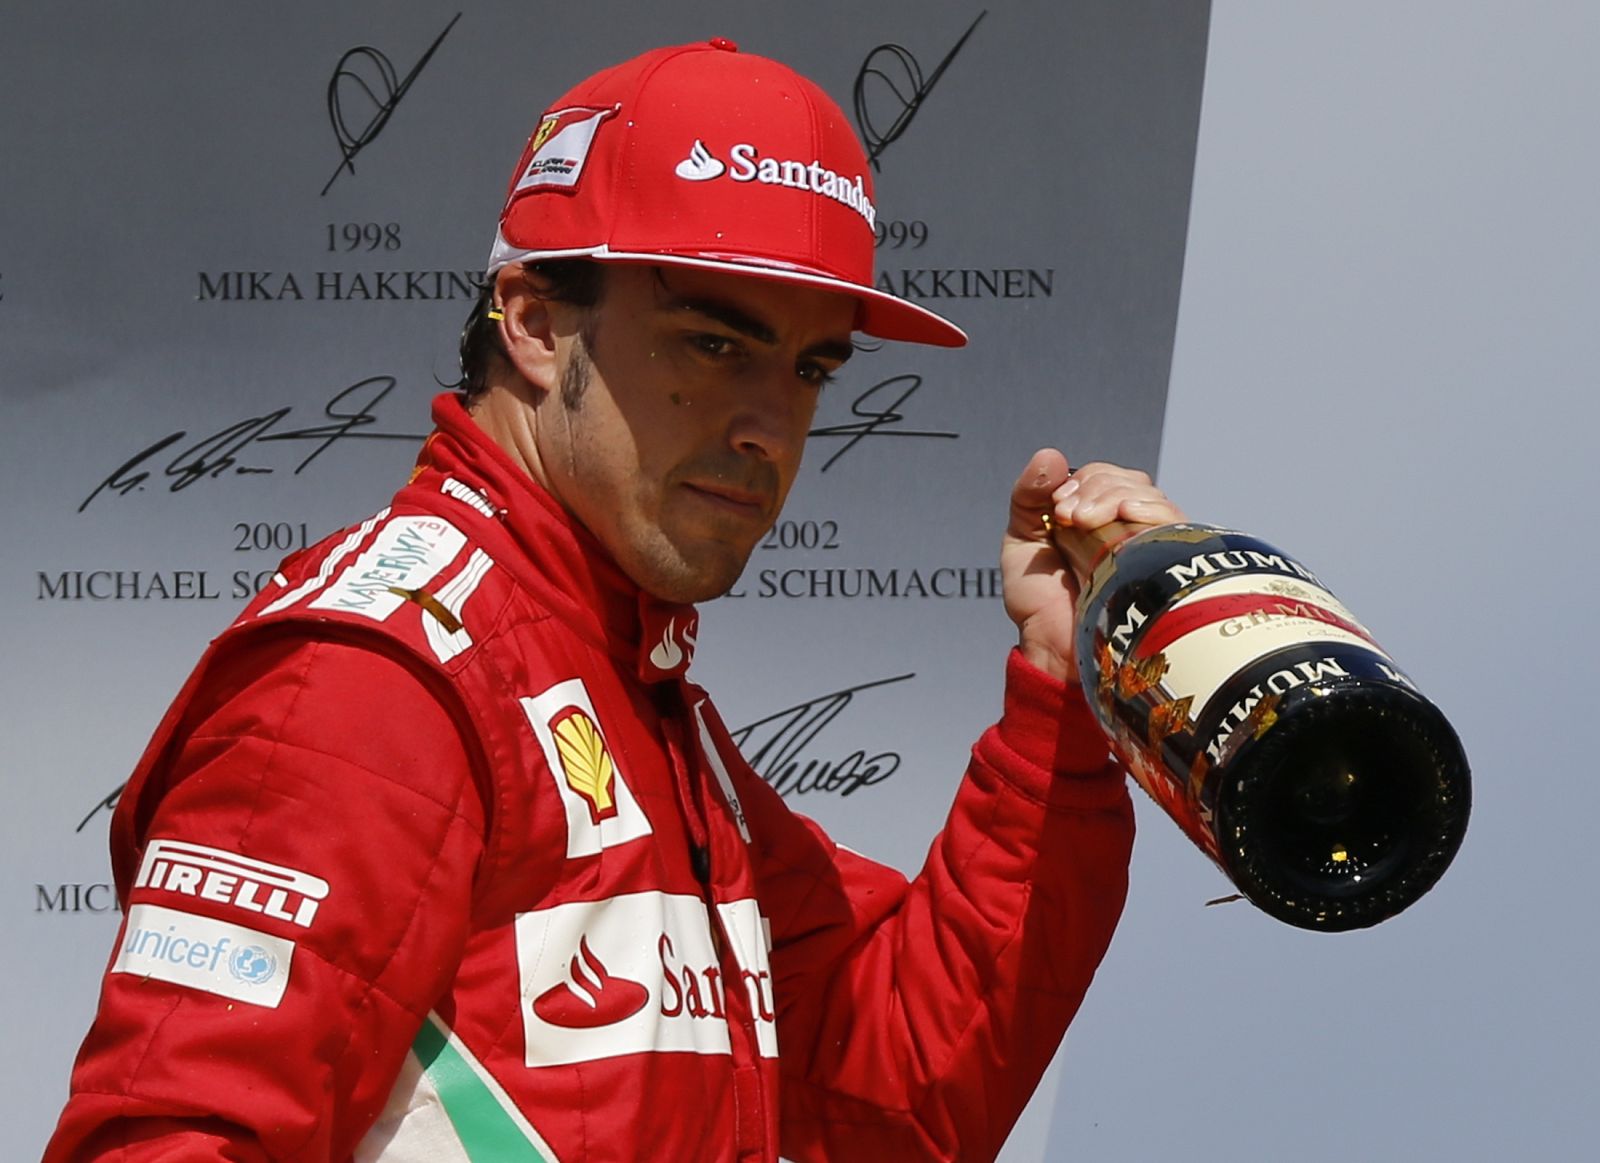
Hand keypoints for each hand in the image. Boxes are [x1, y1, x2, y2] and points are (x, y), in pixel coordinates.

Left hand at [1001, 449, 1185, 682]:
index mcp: (1095, 520)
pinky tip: (1125, 515)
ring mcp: (1147, 546)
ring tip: (1084, 523)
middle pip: (1128, 480)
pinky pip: (1172, 520)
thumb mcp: (1021, 542)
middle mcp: (1125, 529)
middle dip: (1095, 487)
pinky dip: (1146, 507)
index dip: (1083, 482)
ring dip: (1112, 496)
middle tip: (1068, 518)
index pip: (1104, 476)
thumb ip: (1028, 496)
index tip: (1057, 509)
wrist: (1056, 651)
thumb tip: (1051, 455)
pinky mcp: (1165, 563)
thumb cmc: (1040, 607)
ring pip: (1148, 495)